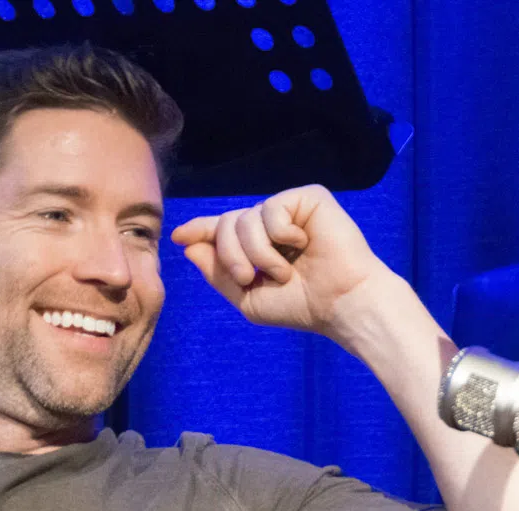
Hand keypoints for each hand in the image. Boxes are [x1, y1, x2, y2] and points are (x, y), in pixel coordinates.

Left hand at [171, 185, 390, 336]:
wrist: (341, 303)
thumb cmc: (301, 305)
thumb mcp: (249, 298)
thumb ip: (219, 273)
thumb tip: (189, 247)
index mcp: (257, 245)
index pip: (221, 230)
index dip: (199, 230)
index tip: (178, 236)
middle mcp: (270, 223)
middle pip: (226, 224)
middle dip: (230, 254)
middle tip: (249, 277)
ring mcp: (289, 209)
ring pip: (245, 219)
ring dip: (258, 253)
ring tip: (283, 271)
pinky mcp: (308, 198)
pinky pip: (272, 209)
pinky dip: (281, 235)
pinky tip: (303, 245)